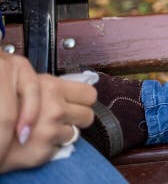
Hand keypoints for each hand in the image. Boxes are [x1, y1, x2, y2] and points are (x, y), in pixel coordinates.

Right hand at [0, 53, 95, 173]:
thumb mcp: (32, 85)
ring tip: (46, 129)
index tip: (77, 103)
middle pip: (88, 116)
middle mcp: (55, 109)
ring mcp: (50, 131)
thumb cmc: (9, 106)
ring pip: (75, 133)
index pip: (89, 94)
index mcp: (53, 88)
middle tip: (65, 118)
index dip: (83, 100)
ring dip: (63, 132)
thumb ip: (55, 86)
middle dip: (78, 117)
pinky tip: (38, 140)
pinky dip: (52, 146)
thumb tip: (78, 88)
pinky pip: (60, 148)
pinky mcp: (44, 151)